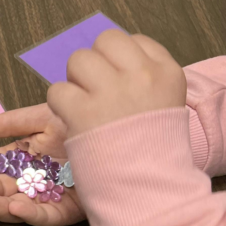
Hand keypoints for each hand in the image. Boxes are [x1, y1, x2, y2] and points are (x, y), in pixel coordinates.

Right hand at [0, 103, 84, 225]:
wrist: (127, 130)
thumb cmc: (86, 120)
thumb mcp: (45, 116)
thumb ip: (11, 122)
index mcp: (26, 153)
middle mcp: (34, 175)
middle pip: (4, 186)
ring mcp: (50, 193)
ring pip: (20, 204)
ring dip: (2, 206)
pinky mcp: (69, 209)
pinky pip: (46, 214)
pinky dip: (30, 213)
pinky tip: (17, 206)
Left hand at [48, 30, 186, 137]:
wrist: (148, 185)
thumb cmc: (152, 148)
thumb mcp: (164, 105)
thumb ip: (143, 78)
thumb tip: (112, 58)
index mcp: (167, 71)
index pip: (134, 40)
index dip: (118, 58)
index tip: (117, 80)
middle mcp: (142, 75)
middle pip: (106, 40)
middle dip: (95, 63)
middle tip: (95, 91)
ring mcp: (112, 91)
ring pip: (79, 59)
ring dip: (74, 81)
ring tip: (84, 106)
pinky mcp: (84, 111)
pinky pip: (58, 90)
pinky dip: (59, 104)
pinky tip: (72, 120)